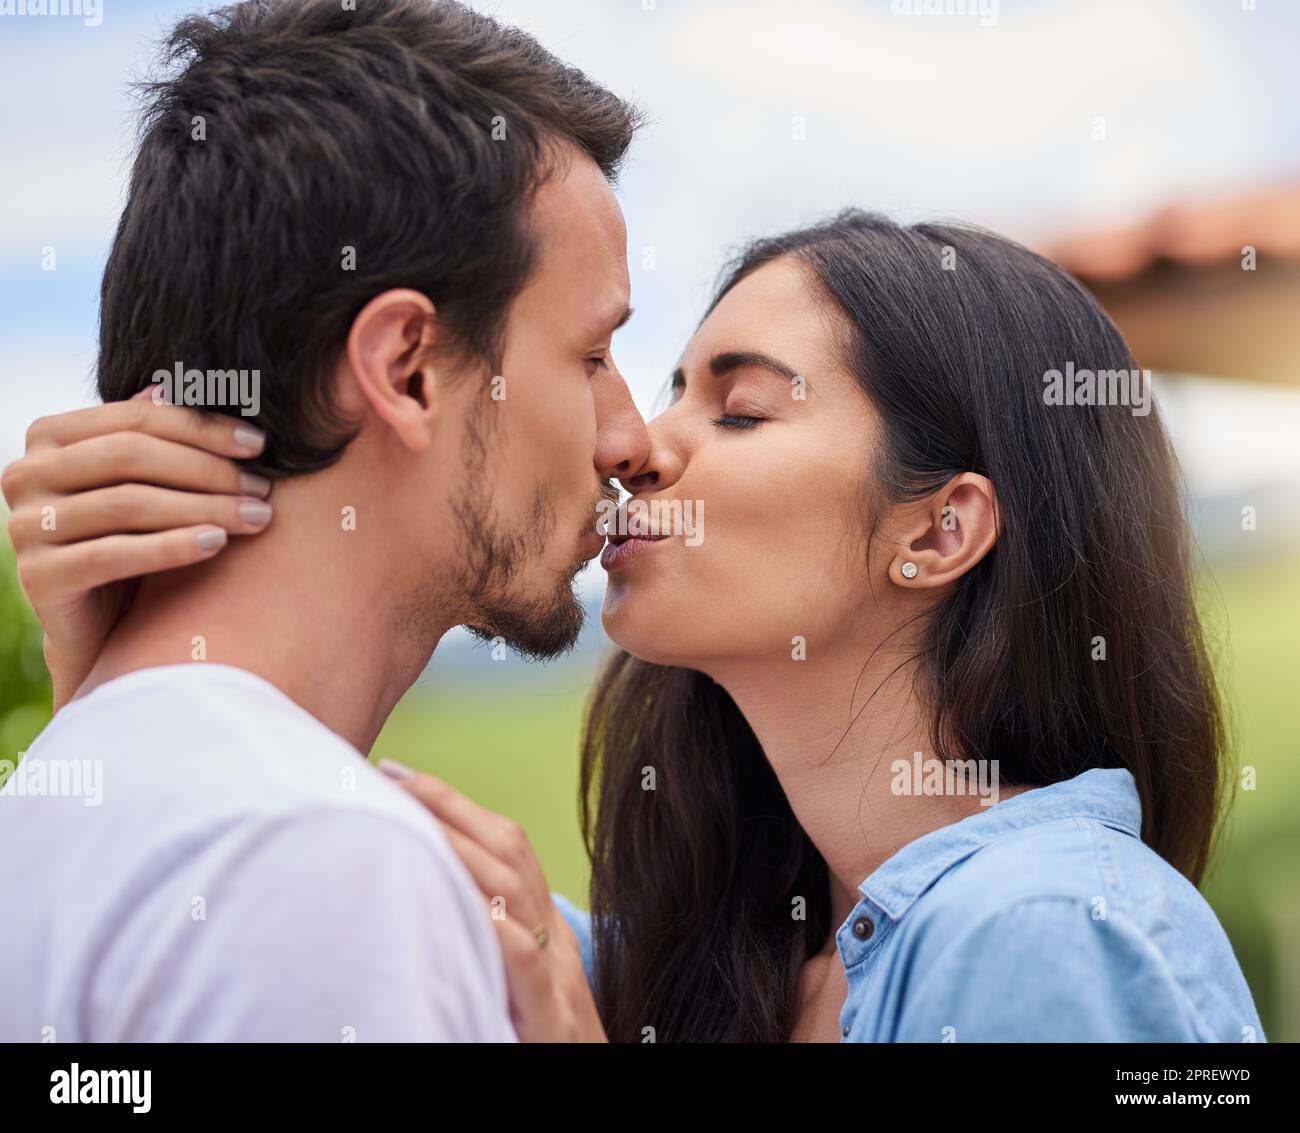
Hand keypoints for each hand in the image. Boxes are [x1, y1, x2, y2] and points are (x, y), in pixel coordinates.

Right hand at [1, 390, 273, 706]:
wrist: (104, 625)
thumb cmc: (135, 539)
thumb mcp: (146, 483)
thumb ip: (152, 435)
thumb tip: (171, 386)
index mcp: (49, 436)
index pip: (136, 419)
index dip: (202, 429)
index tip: (260, 445)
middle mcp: (25, 474)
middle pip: (132, 457)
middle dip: (208, 470)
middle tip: (264, 489)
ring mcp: (25, 526)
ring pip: (129, 504)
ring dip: (204, 508)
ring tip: (257, 517)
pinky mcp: (37, 577)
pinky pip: (114, 554)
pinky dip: (172, 546)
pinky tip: (218, 544)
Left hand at [379, 760, 607, 1042]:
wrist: (593, 1086)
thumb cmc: (539, 1043)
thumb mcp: (515, 981)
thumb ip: (486, 938)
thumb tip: (429, 894)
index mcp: (545, 929)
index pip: (507, 844)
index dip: (456, 804)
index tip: (401, 775)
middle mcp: (555, 939)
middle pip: (509, 849)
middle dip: (449, 805)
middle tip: (393, 776)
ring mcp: (558, 974)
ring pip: (514, 888)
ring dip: (458, 847)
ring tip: (410, 819)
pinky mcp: (550, 1017)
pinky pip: (523, 959)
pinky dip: (494, 924)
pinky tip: (461, 900)